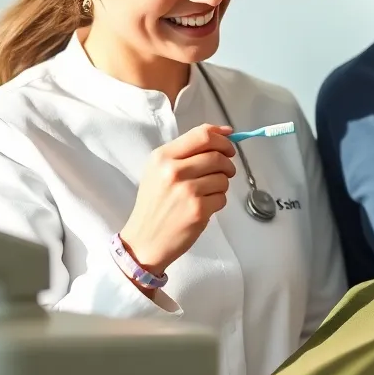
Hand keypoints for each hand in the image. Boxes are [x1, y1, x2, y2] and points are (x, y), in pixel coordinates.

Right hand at [119, 125, 235, 276]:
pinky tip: (203, 207)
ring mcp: (186, 190)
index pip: (202, 135)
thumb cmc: (154, 204)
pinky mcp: (198, 209)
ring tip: (206, 193)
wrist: (144, 240)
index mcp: (162, 156)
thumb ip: (187, 152)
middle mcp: (173, 170)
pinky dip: (218, 202)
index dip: (221, 138)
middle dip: (227, 163)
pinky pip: (222, 197)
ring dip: (221, 185)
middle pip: (217, 155)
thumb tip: (225, 134)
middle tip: (225, 171)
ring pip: (223, 177)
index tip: (230, 142)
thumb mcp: (159, 170)